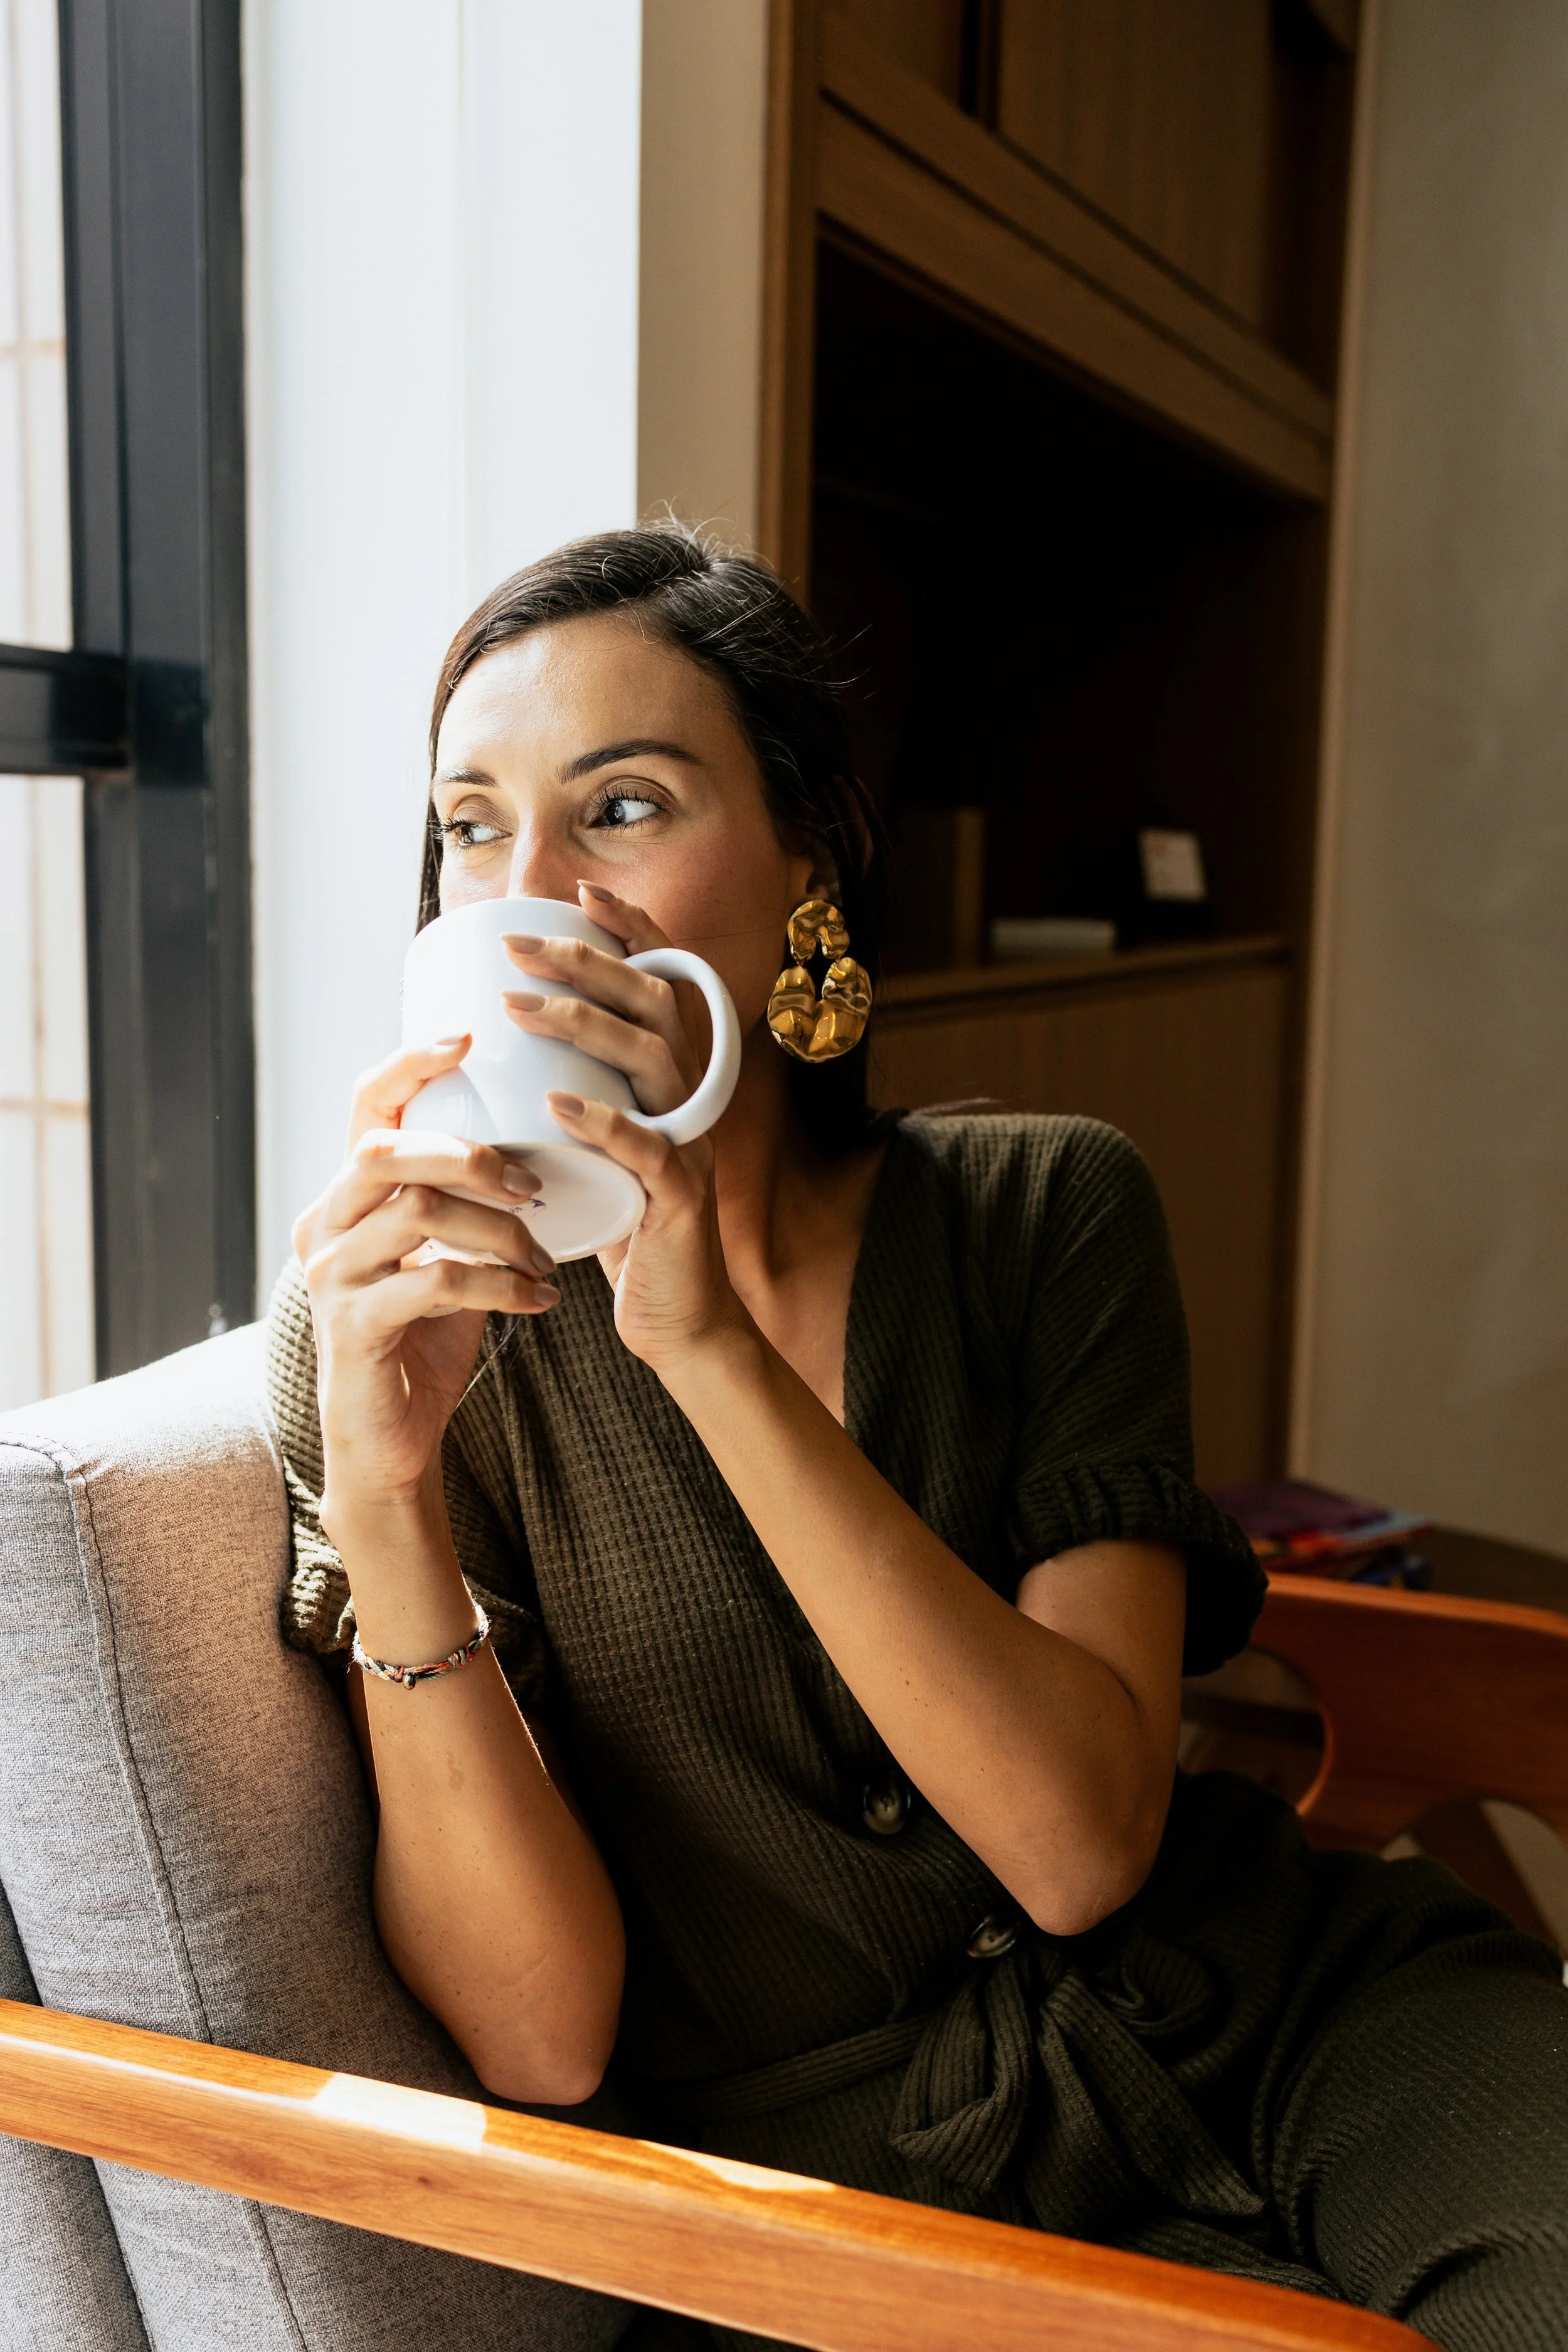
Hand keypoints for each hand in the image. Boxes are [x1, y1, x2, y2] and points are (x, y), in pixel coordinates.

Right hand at [292, 1038, 560, 1519]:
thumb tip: (539, 1145)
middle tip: (533, 1182)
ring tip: (543, 1255)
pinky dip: (498, 1285)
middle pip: (386, 1151)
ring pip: (416, 1213)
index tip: (467, 1036)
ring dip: (497, 1229)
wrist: (391, 1440)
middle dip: (469, 1153)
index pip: (363, 1108)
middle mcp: (325, 1226)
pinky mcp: (353, 1329)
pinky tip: (539, 1299)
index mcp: (346, 1197)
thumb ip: (465, 1204)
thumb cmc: (424, 1339)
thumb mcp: (445, 1254)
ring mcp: (331, 1278)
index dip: (409, 1064)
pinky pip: (433, 1283)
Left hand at [516, 884, 750, 1375]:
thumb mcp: (603, 1147)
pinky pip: (649, 1147)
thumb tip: (499, 1045)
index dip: (632, 932)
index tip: (579, 895)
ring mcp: (691, 1144)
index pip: (665, 982)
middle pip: (656, 1002)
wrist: (678, 1319)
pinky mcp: (681, 1199)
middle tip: (517, 948)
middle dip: (588, 962)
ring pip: (654, 1058)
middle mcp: (691, 1100)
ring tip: (518, 1007)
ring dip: (585, 1023)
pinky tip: (558, 1103)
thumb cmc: (626, 1229)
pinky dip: (604, 1120)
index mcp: (674, 1080)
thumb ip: (577, 1096)